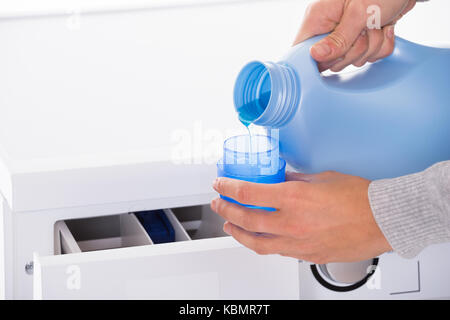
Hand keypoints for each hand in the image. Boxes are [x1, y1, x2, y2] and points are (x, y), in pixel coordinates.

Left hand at [211, 171, 391, 263]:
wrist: (383, 219)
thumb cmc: (359, 197)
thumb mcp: (321, 178)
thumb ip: (294, 179)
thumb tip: (279, 179)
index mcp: (294, 198)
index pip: (248, 193)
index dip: (228, 188)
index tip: (220, 184)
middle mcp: (292, 222)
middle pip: (246, 219)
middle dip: (226, 210)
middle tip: (218, 204)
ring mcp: (298, 243)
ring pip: (256, 243)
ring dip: (238, 233)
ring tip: (230, 225)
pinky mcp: (307, 255)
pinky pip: (277, 251)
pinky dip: (262, 243)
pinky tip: (259, 238)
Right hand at [294, 0, 416, 71]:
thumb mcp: (360, 13)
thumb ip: (339, 39)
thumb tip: (315, 56)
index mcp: (318, 17)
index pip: (302, 50)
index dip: (316, 60)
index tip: (336, 54)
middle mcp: (328, 27)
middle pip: (330, 61)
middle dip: (354, 51)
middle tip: (364, 31)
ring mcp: (344, 34)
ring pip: (352, 60)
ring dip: (371, 47)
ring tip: (376, 24)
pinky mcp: (361, 39)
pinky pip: (369, 57)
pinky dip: (381, 46)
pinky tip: (384, 27)